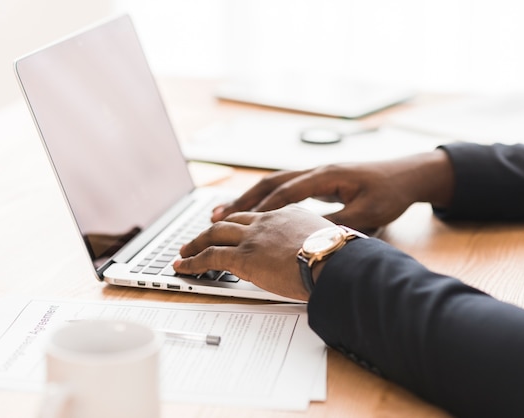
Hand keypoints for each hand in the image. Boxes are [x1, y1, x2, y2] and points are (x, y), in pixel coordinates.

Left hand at [173, 206, 334, 300]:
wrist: (334, 261)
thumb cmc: (339, 256)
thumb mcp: (328, 241)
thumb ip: (316, 243)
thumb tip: (321, 255)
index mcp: (288, 214)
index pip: (258, 216)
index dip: (241, 221)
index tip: (233, 226)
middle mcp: (267, 221)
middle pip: (231, 220)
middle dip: (213, 228)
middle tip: (200, 237)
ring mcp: (253, 237)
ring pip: (214, 234)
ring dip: (196, 243)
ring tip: (184, 251)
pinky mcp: (242, 256)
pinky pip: (209, 256)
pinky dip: (193, 261)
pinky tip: (183, 267)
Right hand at [211, 150, 453, 231]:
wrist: (407, 176)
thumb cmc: (390, 192)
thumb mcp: (367, 214)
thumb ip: (337, 224)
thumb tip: (308, 236)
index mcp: (326, 176)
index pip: (286, 192)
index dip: (261, 208)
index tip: (238, 223)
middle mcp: (317, 171)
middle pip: (270, 183)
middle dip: (242, 200)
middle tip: (216, 215)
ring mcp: (317, 174)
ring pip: (274, 183)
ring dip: (249, 197)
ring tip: (223, 211)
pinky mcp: (320, 181)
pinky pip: (284, 187)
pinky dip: (265, 198)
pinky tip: (254, 209)